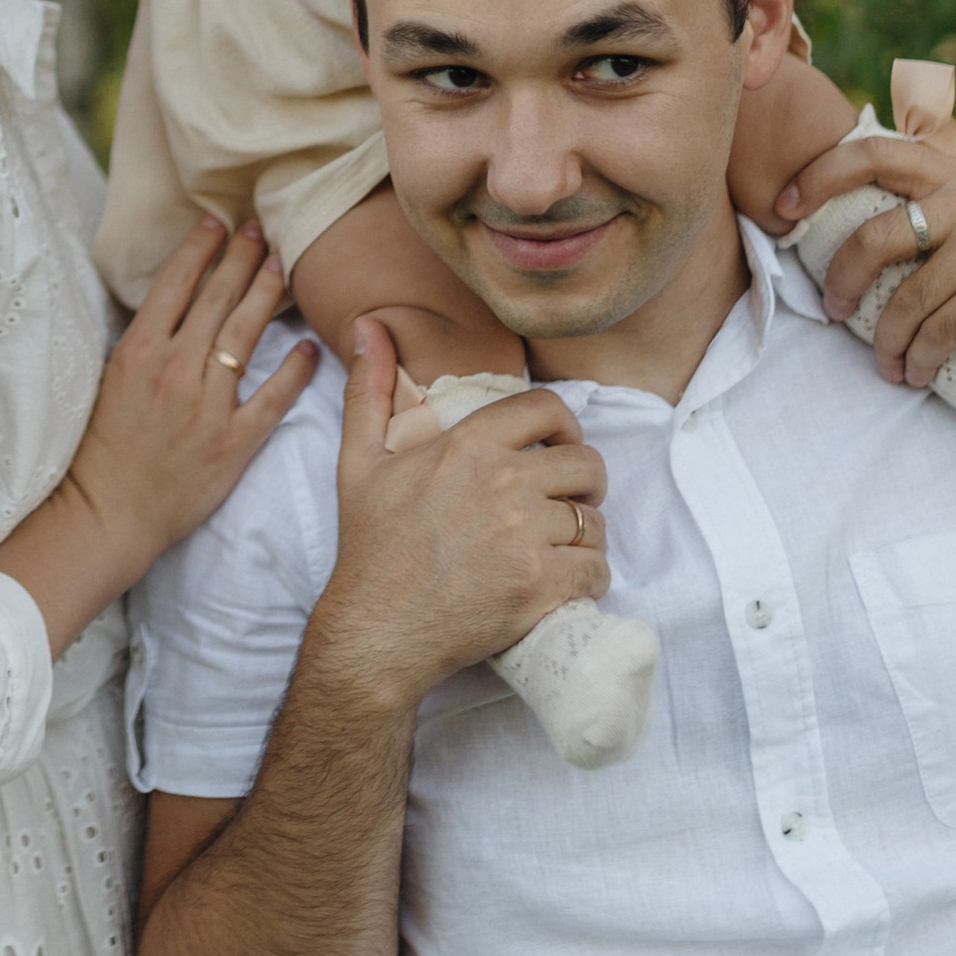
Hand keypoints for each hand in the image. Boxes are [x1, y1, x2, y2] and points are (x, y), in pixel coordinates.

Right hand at [62, 219, 318, 591]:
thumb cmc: (103, 449)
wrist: (109, 512)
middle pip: (217, 298)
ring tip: (282, 264)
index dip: (200, 248)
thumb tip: (169, 305)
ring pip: (246, 334)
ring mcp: (207, 404)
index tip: (216, 222)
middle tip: (259, 229)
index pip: (176, 283)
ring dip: (266, 293)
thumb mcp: (109, 381)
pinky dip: (294, 370)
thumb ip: (142, 342)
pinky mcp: (233, 441)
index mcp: (139, 351)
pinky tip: (308, 346)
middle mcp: (175, 369)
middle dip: (241, 257)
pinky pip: (273, 397)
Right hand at [314, 322, 606, 708]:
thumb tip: (367, 325)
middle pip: (586, 464)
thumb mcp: (359, 461)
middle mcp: (502, 482)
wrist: (376, 630)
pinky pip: (596, 570)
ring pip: (594, 521)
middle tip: (562, 507)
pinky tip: (563, 584)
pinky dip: (588, 579)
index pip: (549, 410)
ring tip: (560, 549)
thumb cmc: (372, 548)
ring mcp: (525, 535)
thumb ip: (369, 389)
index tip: (556, 451)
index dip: (563, 428)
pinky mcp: (540, 585)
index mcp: (467, 445)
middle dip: (583, 485)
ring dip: (585, 536)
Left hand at [776, 125, 955, 387]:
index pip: (873, 153)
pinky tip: (918, 373)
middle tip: (832, 310)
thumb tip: (866, 222)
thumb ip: (941, 203)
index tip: (785, 205)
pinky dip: (921, 358)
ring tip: (887, 364)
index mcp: (955, 175)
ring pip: (905, 299)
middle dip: (839, 279)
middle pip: (872, 236)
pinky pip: (940, 330)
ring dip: (886, 341)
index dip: (821, 174)